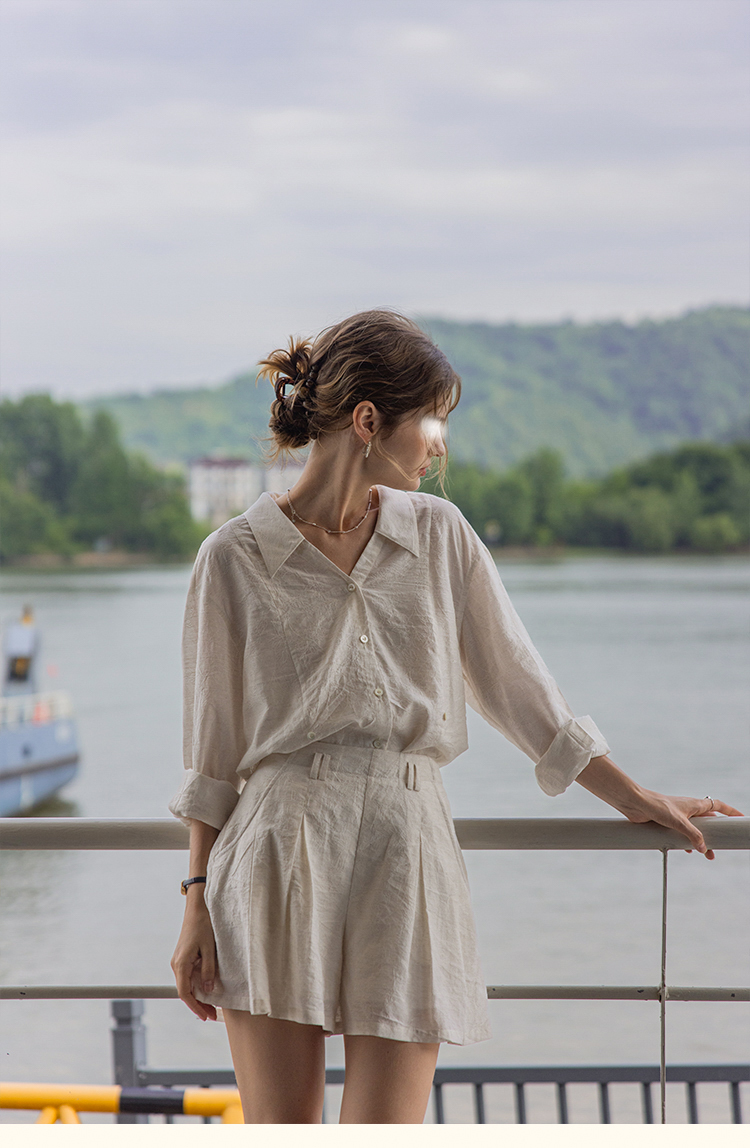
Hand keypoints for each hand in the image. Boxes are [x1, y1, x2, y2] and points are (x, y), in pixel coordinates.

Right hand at [171, 899, 217, 1020]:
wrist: (197, 908)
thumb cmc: (204, 925)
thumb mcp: (210, 948)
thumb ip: (209, 970)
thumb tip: (209, 990)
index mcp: (181, 964)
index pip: (185, 993)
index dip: (195, 1007)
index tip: (206, 1016)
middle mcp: (176, 965)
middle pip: (185, 991)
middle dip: (199, 1005)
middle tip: (213, 1015)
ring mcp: (179, 961)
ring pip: (187, 985)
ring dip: (198, 997)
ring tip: (213, 1006)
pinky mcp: (183, 958)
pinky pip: (189, 977)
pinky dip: (197, 986)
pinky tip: (208, 991)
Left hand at [623, 790, 742, 860]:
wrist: (635, 804)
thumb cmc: (656, 806)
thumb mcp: (678, 822)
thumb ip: (692, 835)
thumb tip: (703, 848)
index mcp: (694, 804)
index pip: (718, 806)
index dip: (730, 811)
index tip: (740, 818)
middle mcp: (688, 809)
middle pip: (708, 821)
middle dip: (715, 834)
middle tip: (721, 847)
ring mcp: (678, 816)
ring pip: (695, 829)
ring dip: (701, 840)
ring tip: (706, 855)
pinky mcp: (667, 822)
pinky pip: (681, 833)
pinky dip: (686, 841)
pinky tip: (687, 850)